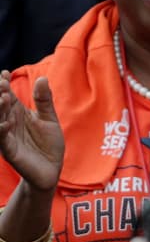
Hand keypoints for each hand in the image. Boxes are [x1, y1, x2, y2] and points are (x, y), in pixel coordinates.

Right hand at [0, 74, 63, 190]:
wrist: (52, 169)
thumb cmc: (48, 143)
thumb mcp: (49, 119)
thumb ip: (44, 100)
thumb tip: (42, 78)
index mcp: (18, 114)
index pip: (9, 97)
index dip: (4, 85)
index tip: (4, 72)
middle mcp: (9, 123)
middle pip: (1, 107)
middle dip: (0, 94)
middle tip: (1, 82)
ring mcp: (8, 138)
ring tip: (4, 97)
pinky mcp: (10, 152)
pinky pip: (3, 141)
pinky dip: (2, 131)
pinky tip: (4, 123)